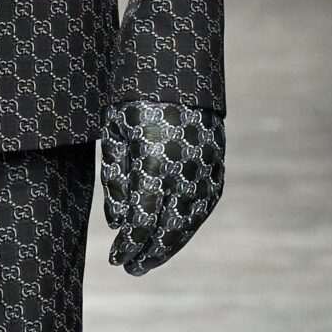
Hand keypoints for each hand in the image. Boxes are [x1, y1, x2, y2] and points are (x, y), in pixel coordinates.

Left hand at [99, 98, 223, 275]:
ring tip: (152, 260)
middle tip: (132, 269)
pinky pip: (208, 200)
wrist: (176, 61)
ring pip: (192, 218)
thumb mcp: (114, 133)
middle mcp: (185, 167)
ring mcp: (206, 164)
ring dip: (173, 244)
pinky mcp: (217, 158)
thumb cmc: (133, 97)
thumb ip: (115, 179)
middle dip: (149, 252)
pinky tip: (178, 234)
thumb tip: (117, 222)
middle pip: (169, 226)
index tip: (116, 260)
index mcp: (154, 161)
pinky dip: (193, 221)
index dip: (130, 245)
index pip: (142, 220)